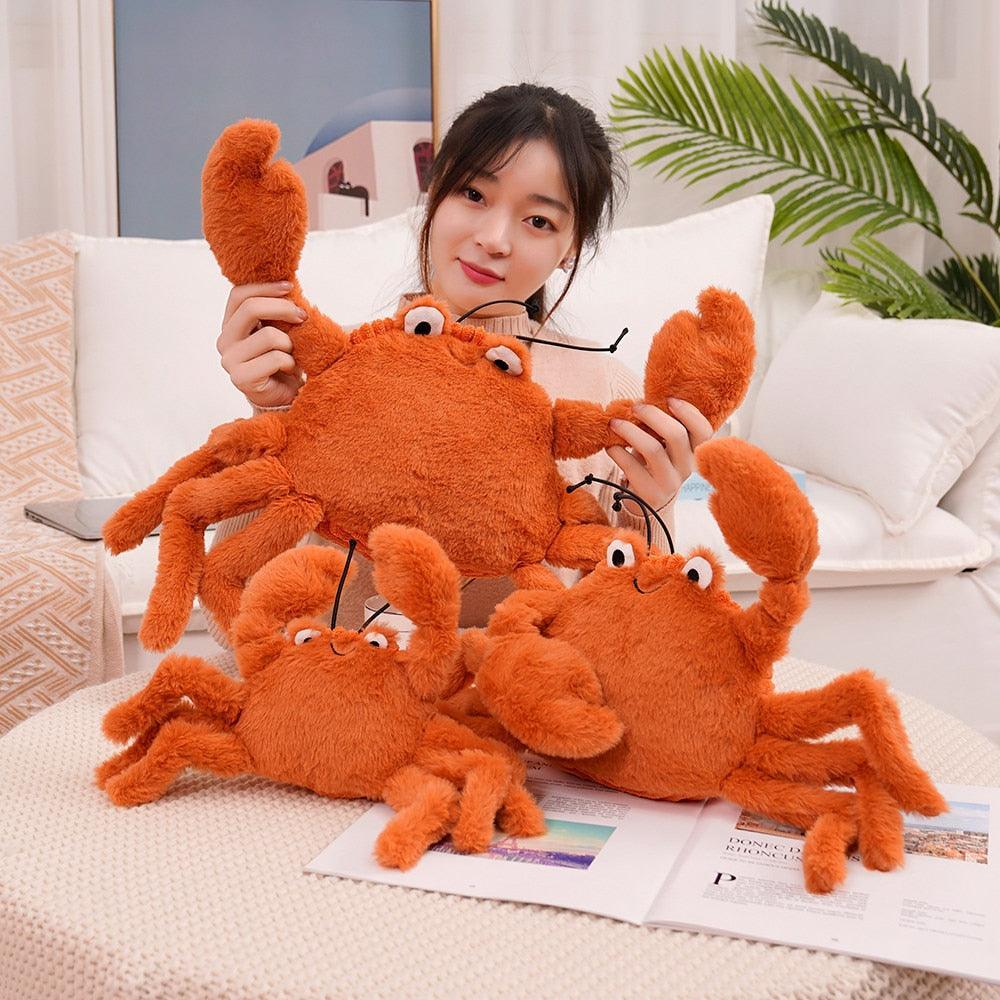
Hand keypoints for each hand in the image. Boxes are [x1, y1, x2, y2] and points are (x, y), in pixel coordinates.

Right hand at [217, 281, 306, 407]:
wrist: (285, 395)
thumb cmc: (284, 359)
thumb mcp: (280, 329)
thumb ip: (276, 310)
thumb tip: (289, 286)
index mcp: (231, 324)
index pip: (239, 294)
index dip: (265, 287)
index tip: (290, 287)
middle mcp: (225, 340)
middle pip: (250, 308)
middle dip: (283, 308)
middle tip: (303, 317)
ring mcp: (230, 360)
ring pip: (269, 335)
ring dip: (289, 343)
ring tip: (292, 354)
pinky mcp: (241, 378)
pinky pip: (275, 358)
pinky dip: (290, 362)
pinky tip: (288, 369)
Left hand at [607, 398, 713, 515]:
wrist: (648, 505)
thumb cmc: (653, 466)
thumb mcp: (664, 448)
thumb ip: (661, 429)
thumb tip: (641, 403)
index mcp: (694, 452)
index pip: (703, 431)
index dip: (688, 412)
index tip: (668, 399)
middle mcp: (686, 467)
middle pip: (676, 435)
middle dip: (653, 415)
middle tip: (635, 407)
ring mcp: (669, 482)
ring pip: (653, 449)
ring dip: (630, 431)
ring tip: (614, 423)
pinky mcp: (650, 494)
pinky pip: (632, 467)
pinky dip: (618, 452)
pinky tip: (610, 446)